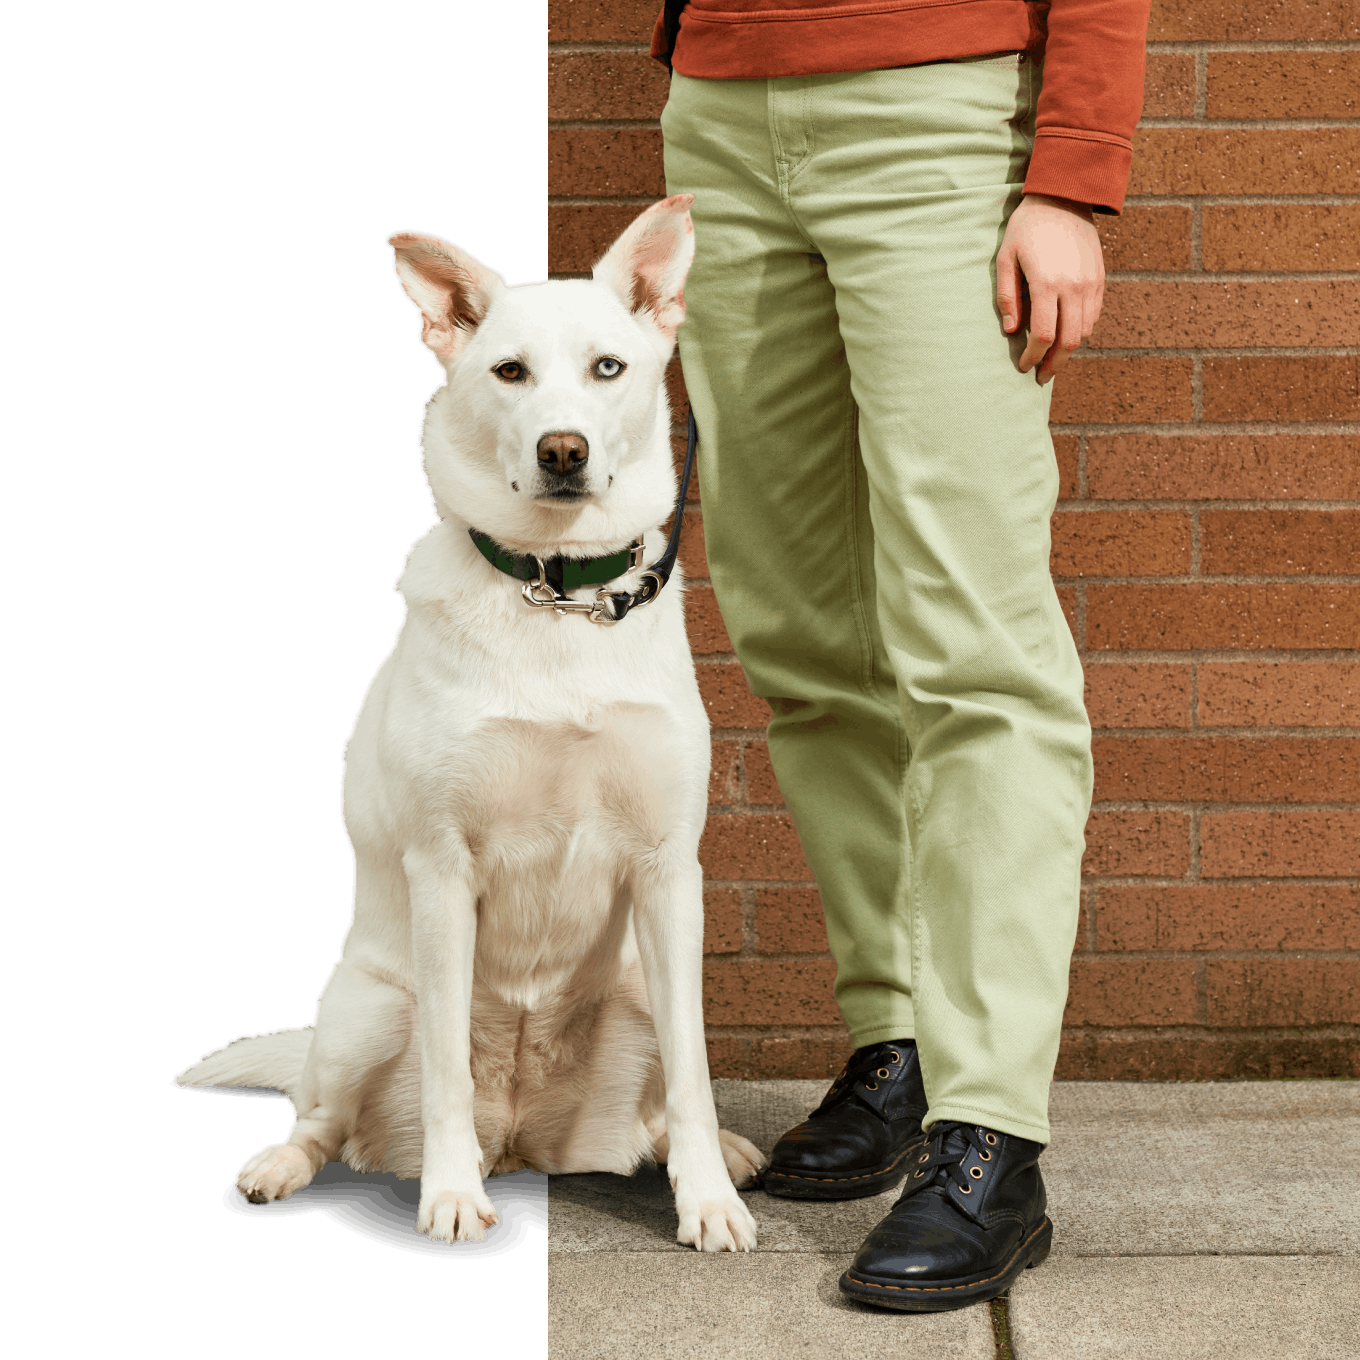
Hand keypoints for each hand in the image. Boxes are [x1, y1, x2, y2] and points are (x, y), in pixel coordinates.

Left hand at [996, 193, 1104, 384]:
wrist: (1064, 196)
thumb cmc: (1027, 227)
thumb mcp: (1006, 258)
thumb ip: (1007, 297)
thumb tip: (1012, 331)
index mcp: (1048, 283)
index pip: (1044, 335)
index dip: (1033, 356)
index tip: (1023, 366)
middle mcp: (1074, 287)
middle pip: (1069, 341)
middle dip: (1054, 364)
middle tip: (1041, 377)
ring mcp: (1091, 283)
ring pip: (1085, 331)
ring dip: (1069, 352)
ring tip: (1053, 361)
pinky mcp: (1099, 278)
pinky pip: (1094, 315)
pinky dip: (1081, 332)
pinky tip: (1066, 337)